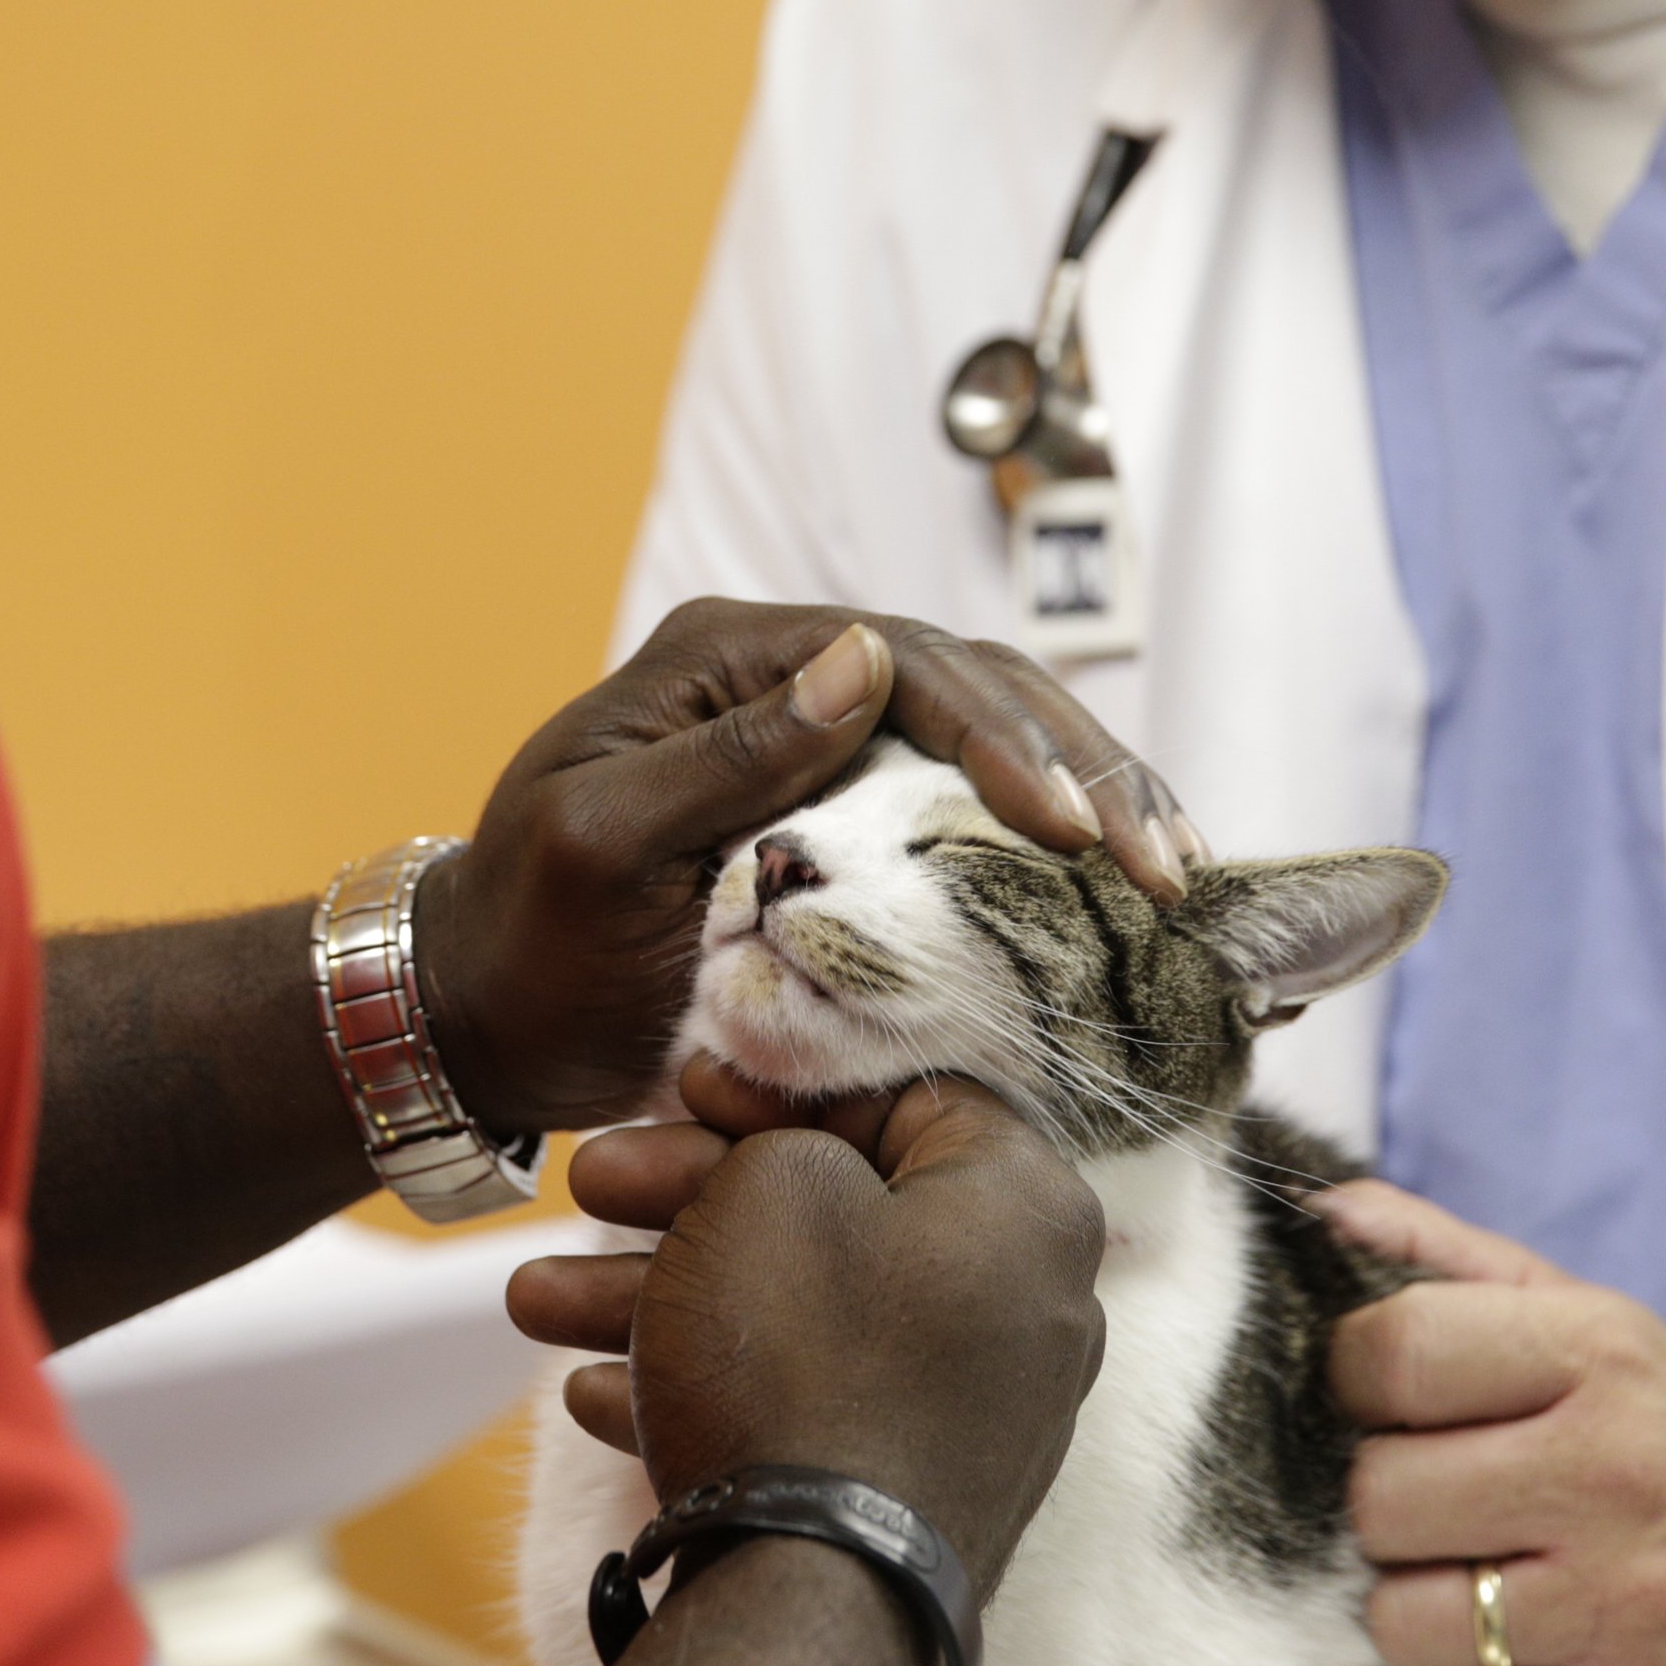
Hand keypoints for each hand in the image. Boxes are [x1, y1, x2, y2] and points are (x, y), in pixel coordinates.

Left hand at [418, 599, 1196, 1134]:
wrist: (489, 1011)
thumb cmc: (531, 941)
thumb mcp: (606, 847)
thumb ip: (731, 756)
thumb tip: (864, 659)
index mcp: (730, 653)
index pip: (905, 662)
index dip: (1002, 738)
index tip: (1067, 830)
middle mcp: (790, 674)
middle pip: (977, 685)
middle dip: (1082, 767)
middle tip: (1161, 862)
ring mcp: (826, 737)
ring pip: (997, 734)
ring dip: (1095, 795)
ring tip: (1175, 868)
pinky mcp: (850, 809)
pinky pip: (973, 799)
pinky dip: (1057, 840)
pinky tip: (1126, 888)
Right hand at [506, 1058, 1107, 1590]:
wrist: (812, 1598)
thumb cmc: (802, 1357)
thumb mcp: (769, 1191)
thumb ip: (773, 1144)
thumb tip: (771, 1150)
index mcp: (1022, 1204)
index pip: (904, 1095)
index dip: (777, 1085)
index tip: (685, 1086)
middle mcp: (1022, 1301)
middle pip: (835, 1205)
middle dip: (687, 1192)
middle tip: (586, 1181)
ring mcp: (973, 1404)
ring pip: (800, 1309)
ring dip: (661, 1291)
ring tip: (533, 1303)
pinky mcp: (915, 1484)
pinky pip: (809, 1402)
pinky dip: (708, 1383)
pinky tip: (594, 1398)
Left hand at [1321, 1182, 1665, 1665]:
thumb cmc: (1647, 1419)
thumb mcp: (1568, 1308)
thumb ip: (1436, 1254)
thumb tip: (1317, 1211)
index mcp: (1594, 1355)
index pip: (1393, 1355)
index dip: (1354, 1380)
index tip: (1382, 1401)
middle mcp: (1614, 1476)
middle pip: (1380, 1499)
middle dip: (1384, 1504)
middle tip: (1438, 1502)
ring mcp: (1624, 1606)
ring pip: (1400, 1623)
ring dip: (1409, 1612)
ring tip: (1466, 1582)